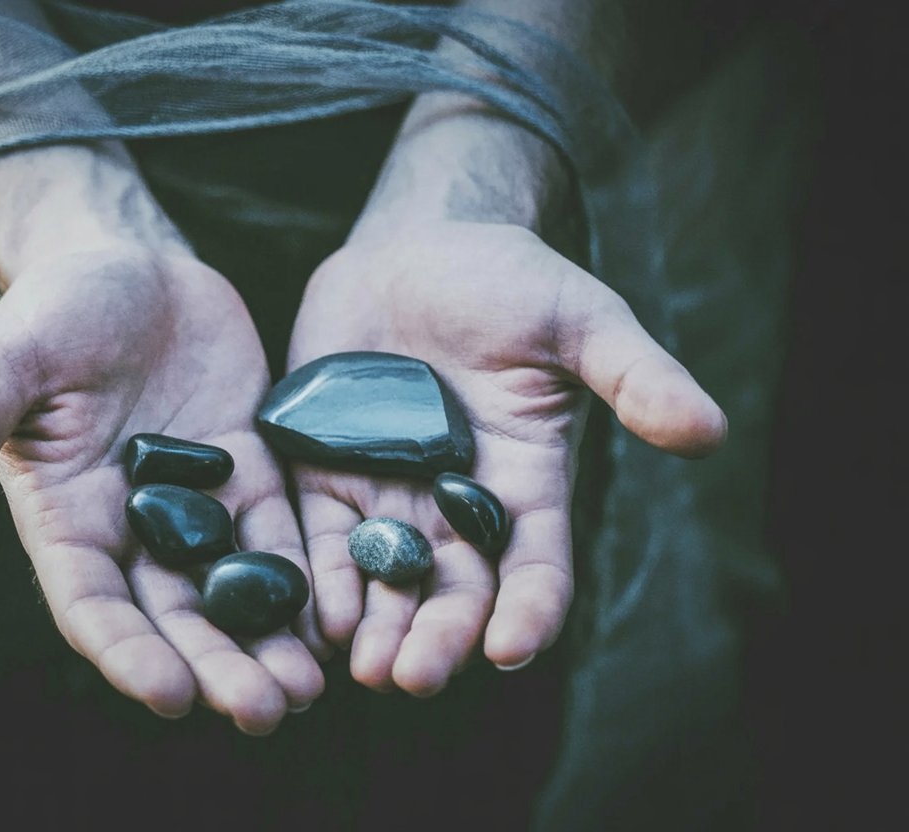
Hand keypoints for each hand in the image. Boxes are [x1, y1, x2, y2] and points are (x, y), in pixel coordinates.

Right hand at [0, 146, 324, 733]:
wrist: (125, 263)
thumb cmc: (53, 307)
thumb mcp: (8, 356)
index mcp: (68, 515)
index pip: (93, 604)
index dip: (126, 653)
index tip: (170, 696)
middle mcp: (133, 524)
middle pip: (175, 615)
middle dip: (216, 665)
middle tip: (266, 711)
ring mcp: (198, 499)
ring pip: (233, 587)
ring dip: (267, 640)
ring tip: (308, 688)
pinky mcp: (250, 466)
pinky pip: (281, 528)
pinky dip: (305, 574)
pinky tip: (338, 614)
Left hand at [287, 220, 725, 694]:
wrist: (418, 245)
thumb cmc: (509, 278)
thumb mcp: (580, 321)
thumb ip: (635, 377)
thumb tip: (710, 434)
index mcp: (526, 480)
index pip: (535, 563)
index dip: (528, 608)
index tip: (511, 647)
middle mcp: (458, 501)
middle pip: (453, 588)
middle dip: (437, 635)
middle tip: (413, 677)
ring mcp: (391, 489)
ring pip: (385, 576)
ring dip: (375, 625)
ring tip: (362, 668)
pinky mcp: (327, 468)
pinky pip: (323, 533)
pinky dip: (321, 576)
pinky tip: (312, 614)